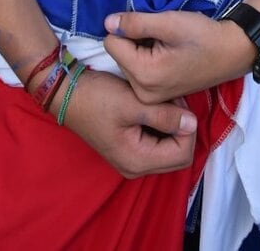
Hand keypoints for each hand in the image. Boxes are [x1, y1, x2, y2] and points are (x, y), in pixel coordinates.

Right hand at [54, 67, 196, 178]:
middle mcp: (136, 167)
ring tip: (162, 99)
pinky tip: (153, 106)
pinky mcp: (128, 148)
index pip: (184, 154)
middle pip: (178, 154)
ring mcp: (131, 159)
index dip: (187, 127)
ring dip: (171, 124)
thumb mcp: (133, 103)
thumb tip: (193, 124)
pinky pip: (156, 142)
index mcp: (138, 160)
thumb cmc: (97, 98)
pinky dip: (160, 125)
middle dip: (181, 126)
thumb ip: (165, 116)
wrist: (66, 93)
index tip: (176, 101)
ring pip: (168, 148)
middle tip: (171, 99)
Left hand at [103, 10, 254, 103]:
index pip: (112, 43)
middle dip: (135, 41)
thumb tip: (107, 22)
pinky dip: (148, 59)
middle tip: (163, 38)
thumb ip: (135, 22)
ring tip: (167, 46)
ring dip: (141, 49)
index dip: (129, 29)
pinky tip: (168, 55)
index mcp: (144, 75)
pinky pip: (138, 70)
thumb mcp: (169, 22)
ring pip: (127, 61)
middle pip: (119, 54)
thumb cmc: (202, 36)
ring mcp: (149, 97)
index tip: (153, 29)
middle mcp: (142, 92)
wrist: (231, 52)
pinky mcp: (156, 95)